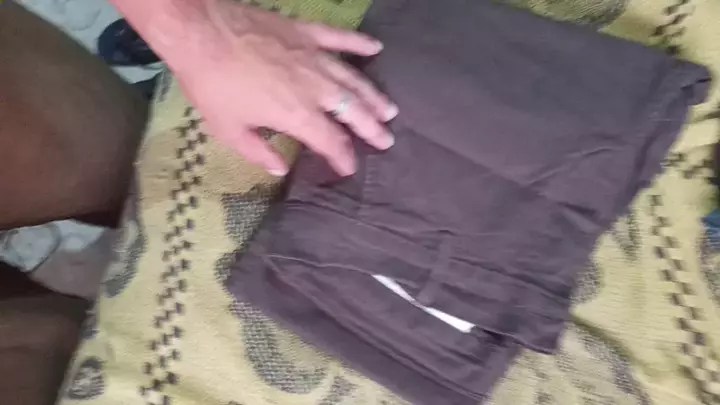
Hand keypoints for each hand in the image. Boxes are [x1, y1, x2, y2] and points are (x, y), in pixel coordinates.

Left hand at [143, 0, 396, 175]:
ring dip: (373, 96)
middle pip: (352, 111)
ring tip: (389, 109)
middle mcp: (315, 88)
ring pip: (353, 79)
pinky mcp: (305, 32)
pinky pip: (340, 38)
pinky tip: (376, 48)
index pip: (331, 141)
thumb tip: (280, 170)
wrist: (201, 32)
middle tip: (386, 140)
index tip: (349, 168)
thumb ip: (258, 153)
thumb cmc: (213, 85)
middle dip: (371, 128)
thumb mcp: (229, 130)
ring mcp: (313, 56)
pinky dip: (359, 43)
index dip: (344, 157)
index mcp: (297, 115)